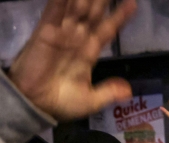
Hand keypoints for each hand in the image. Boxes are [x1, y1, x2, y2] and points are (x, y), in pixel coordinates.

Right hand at [7, 0, 135, 120]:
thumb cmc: (60, 103)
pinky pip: (54, 11)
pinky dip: (61, 0)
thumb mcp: (90, 101)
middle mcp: (77, 39)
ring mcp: (62, 33)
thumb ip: (109, 92)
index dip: (119, 17)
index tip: (133, 3)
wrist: (34, 106)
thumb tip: (129, 91)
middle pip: (93, 13)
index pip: (107, 30)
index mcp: (89, 53)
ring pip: (77, 8)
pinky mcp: (45, 32)